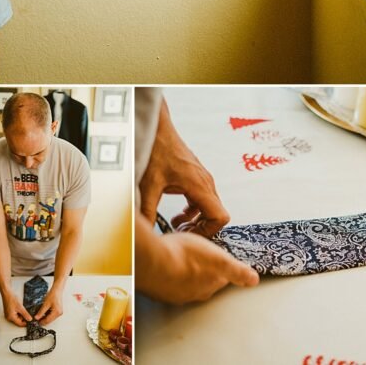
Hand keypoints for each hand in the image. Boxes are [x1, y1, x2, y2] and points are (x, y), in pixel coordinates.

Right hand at [0, 287, 32, 326]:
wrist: (7, 292)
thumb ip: (25, 314)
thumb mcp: (20, 307)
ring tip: (22, 308)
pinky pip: (14, 314)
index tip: (30, 321)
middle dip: (23, 317)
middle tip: (27, 313)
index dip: (25, 323)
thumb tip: (30, 319)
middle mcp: (8, 317)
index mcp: (11, 317)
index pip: (19, 324)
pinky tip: (20, 307)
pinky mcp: (8, 311)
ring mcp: (8, 314)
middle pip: (18, 321)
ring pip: (17, 317)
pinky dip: (18, 312)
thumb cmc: (12, 299)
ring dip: (21, 314)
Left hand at [33, 286, 62, 324]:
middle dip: (43, 320)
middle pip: (50, 320)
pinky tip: (43, 313)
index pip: (48, 320)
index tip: (36, 322)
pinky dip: (47, 315)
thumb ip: (41, 312)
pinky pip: (52, 315)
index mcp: (57, 312)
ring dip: (45, 318)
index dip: (42, 322)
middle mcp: (59, 314)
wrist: (57, 289)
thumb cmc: (53, 294)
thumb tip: (37, 318)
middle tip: (37, 320)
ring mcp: (59, 312)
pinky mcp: (58, 310)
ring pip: (50, 318)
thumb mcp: (45, 303)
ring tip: (39, 316)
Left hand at [139, 100, 229, 236]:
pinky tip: (177, 213)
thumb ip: (147, 210)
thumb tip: (145, 232)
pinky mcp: (195, 176)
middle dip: (201, 228)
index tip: (188, 235)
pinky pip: (202, 198)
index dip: (208, 231)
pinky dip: (193, 210)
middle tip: (180, 233)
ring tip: (176, 224)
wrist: (156, 129)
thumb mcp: (148, 184)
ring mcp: (202, 178)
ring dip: (196, 219)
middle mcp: (205, 182)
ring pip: (209, 207)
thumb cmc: (155, 151)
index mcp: (199, 185)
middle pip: (216, 214)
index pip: (220, 217)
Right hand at [143, 231, 257, 303]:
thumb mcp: (218, 258)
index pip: (222, 278)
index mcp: (209, 285)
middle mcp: (193, 293)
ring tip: (182, 258)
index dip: (222, 267)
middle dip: (203, 271)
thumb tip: (254, 280)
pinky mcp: (158, 287)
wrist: (152, 262)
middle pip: (204, 282)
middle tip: (199, 257)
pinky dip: (169, 273)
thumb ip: (237, 270)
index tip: (219, 260)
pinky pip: (167, 281)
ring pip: (185, 282)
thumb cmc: (184, 256)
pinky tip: (166, 263)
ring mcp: (174, 292)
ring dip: (185, 272)